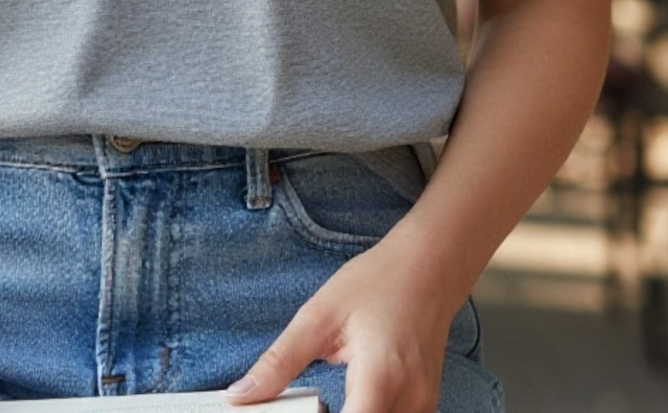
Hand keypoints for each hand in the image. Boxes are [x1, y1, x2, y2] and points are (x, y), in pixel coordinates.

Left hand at [224, 241, 453, 412]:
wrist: (428, 268)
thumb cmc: (375, 283)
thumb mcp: (318, 315)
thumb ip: (279, 362)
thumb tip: (240, 395)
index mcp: (380, 377)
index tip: (286, 411)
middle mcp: (409, 401)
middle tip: (299, 403)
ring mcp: (422, 407)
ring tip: (322, 402)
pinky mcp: (425, 407)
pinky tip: (348, 403)